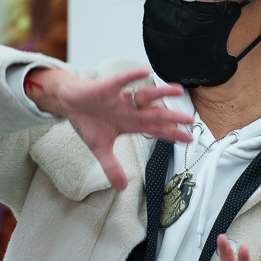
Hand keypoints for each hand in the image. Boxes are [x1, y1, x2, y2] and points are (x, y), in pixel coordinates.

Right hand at [27, 67, 193, 190]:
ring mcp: (119, 98)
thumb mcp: (100, 149)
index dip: (172, 134)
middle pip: (155, 114)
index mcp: (131, 124)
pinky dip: (131, 77)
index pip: (156, 130)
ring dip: (161, 93)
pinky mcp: (106, 88)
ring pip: (144, 95)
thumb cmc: (88, 121)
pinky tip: (145, 72)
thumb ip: (112, 167)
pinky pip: (121, 81)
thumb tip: (121, 188)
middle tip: (191, 120)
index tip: (189, 139)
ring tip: (178, 90)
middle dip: (172, 117)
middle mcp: (130, 110)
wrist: (69, 103)